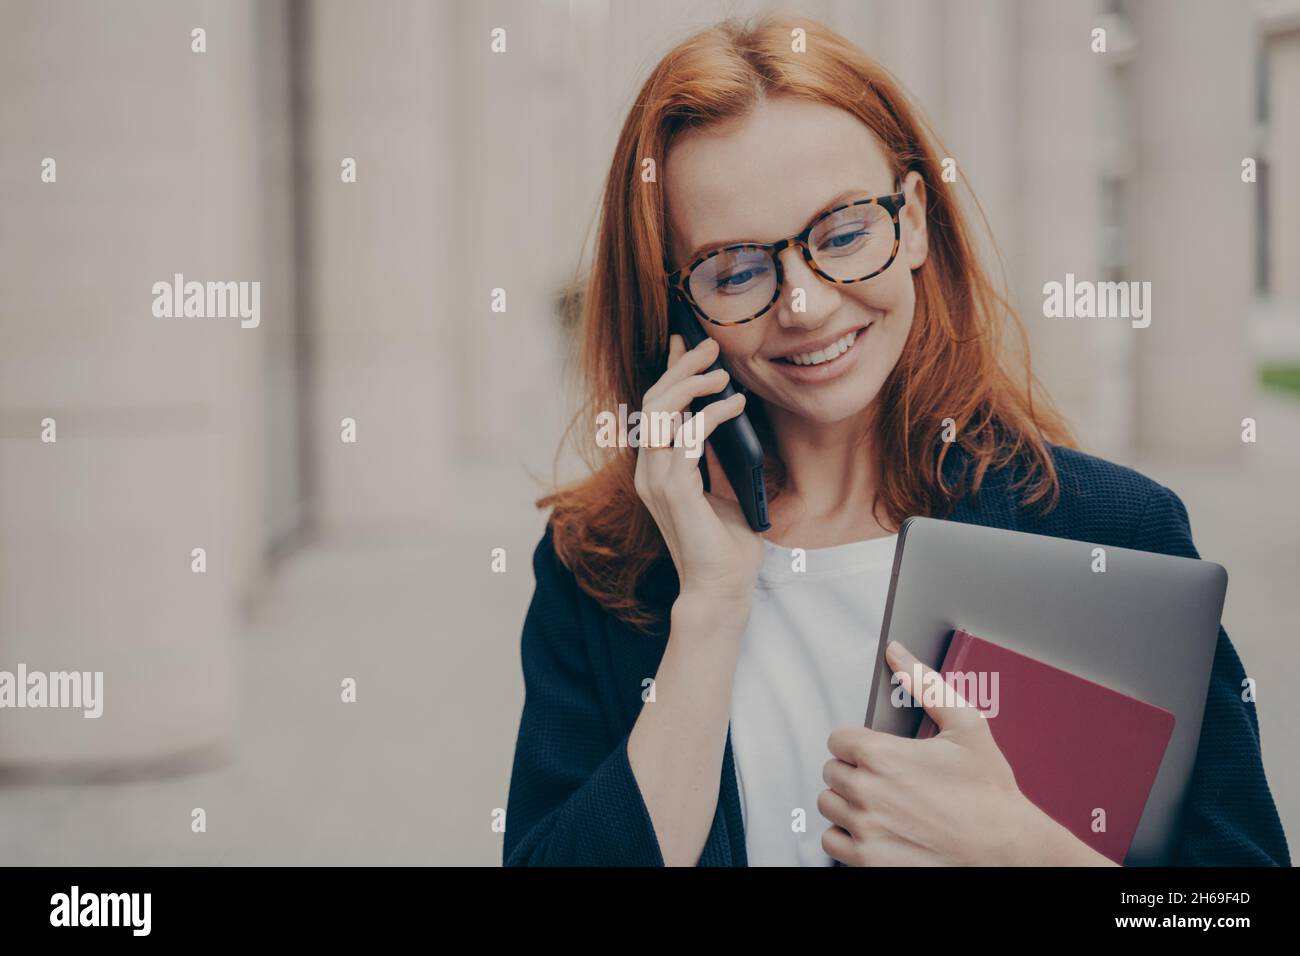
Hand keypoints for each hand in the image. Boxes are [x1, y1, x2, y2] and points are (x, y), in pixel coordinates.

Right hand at [634, 333, 763, 607]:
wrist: (722, 588)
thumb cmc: (726, 544)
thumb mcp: (723, 488)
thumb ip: (715, 457)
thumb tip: (726, 416)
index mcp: (656, 470)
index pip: (655, 409)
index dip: (668, 372)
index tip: (683, 342)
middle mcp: (648, 472)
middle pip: (653, 402)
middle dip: (680, 368)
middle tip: (709, 346)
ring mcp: (656, 481)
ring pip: (660, 413)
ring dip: (691, 386)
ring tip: (722, 374)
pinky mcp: (673, 491)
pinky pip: (685, 438)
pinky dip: (710, 416)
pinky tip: (735, 407)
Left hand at [819, 640, 1117, 865]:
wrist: (1008, 850)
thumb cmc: (989, 795)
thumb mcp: (965, 726)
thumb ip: (925, 684)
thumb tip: (898, 655)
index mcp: (883, 755)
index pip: (838, 738)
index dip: (858, 743)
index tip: (876, 752)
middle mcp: (867, 792)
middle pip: (832, 770)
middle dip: (855, 770)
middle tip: (886, 778)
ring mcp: (865, 829)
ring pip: (829, 804)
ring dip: (849, 802)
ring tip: (882, 803)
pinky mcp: (867, 860)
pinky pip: (831, 841)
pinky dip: (847, 835)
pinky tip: (873, 829)